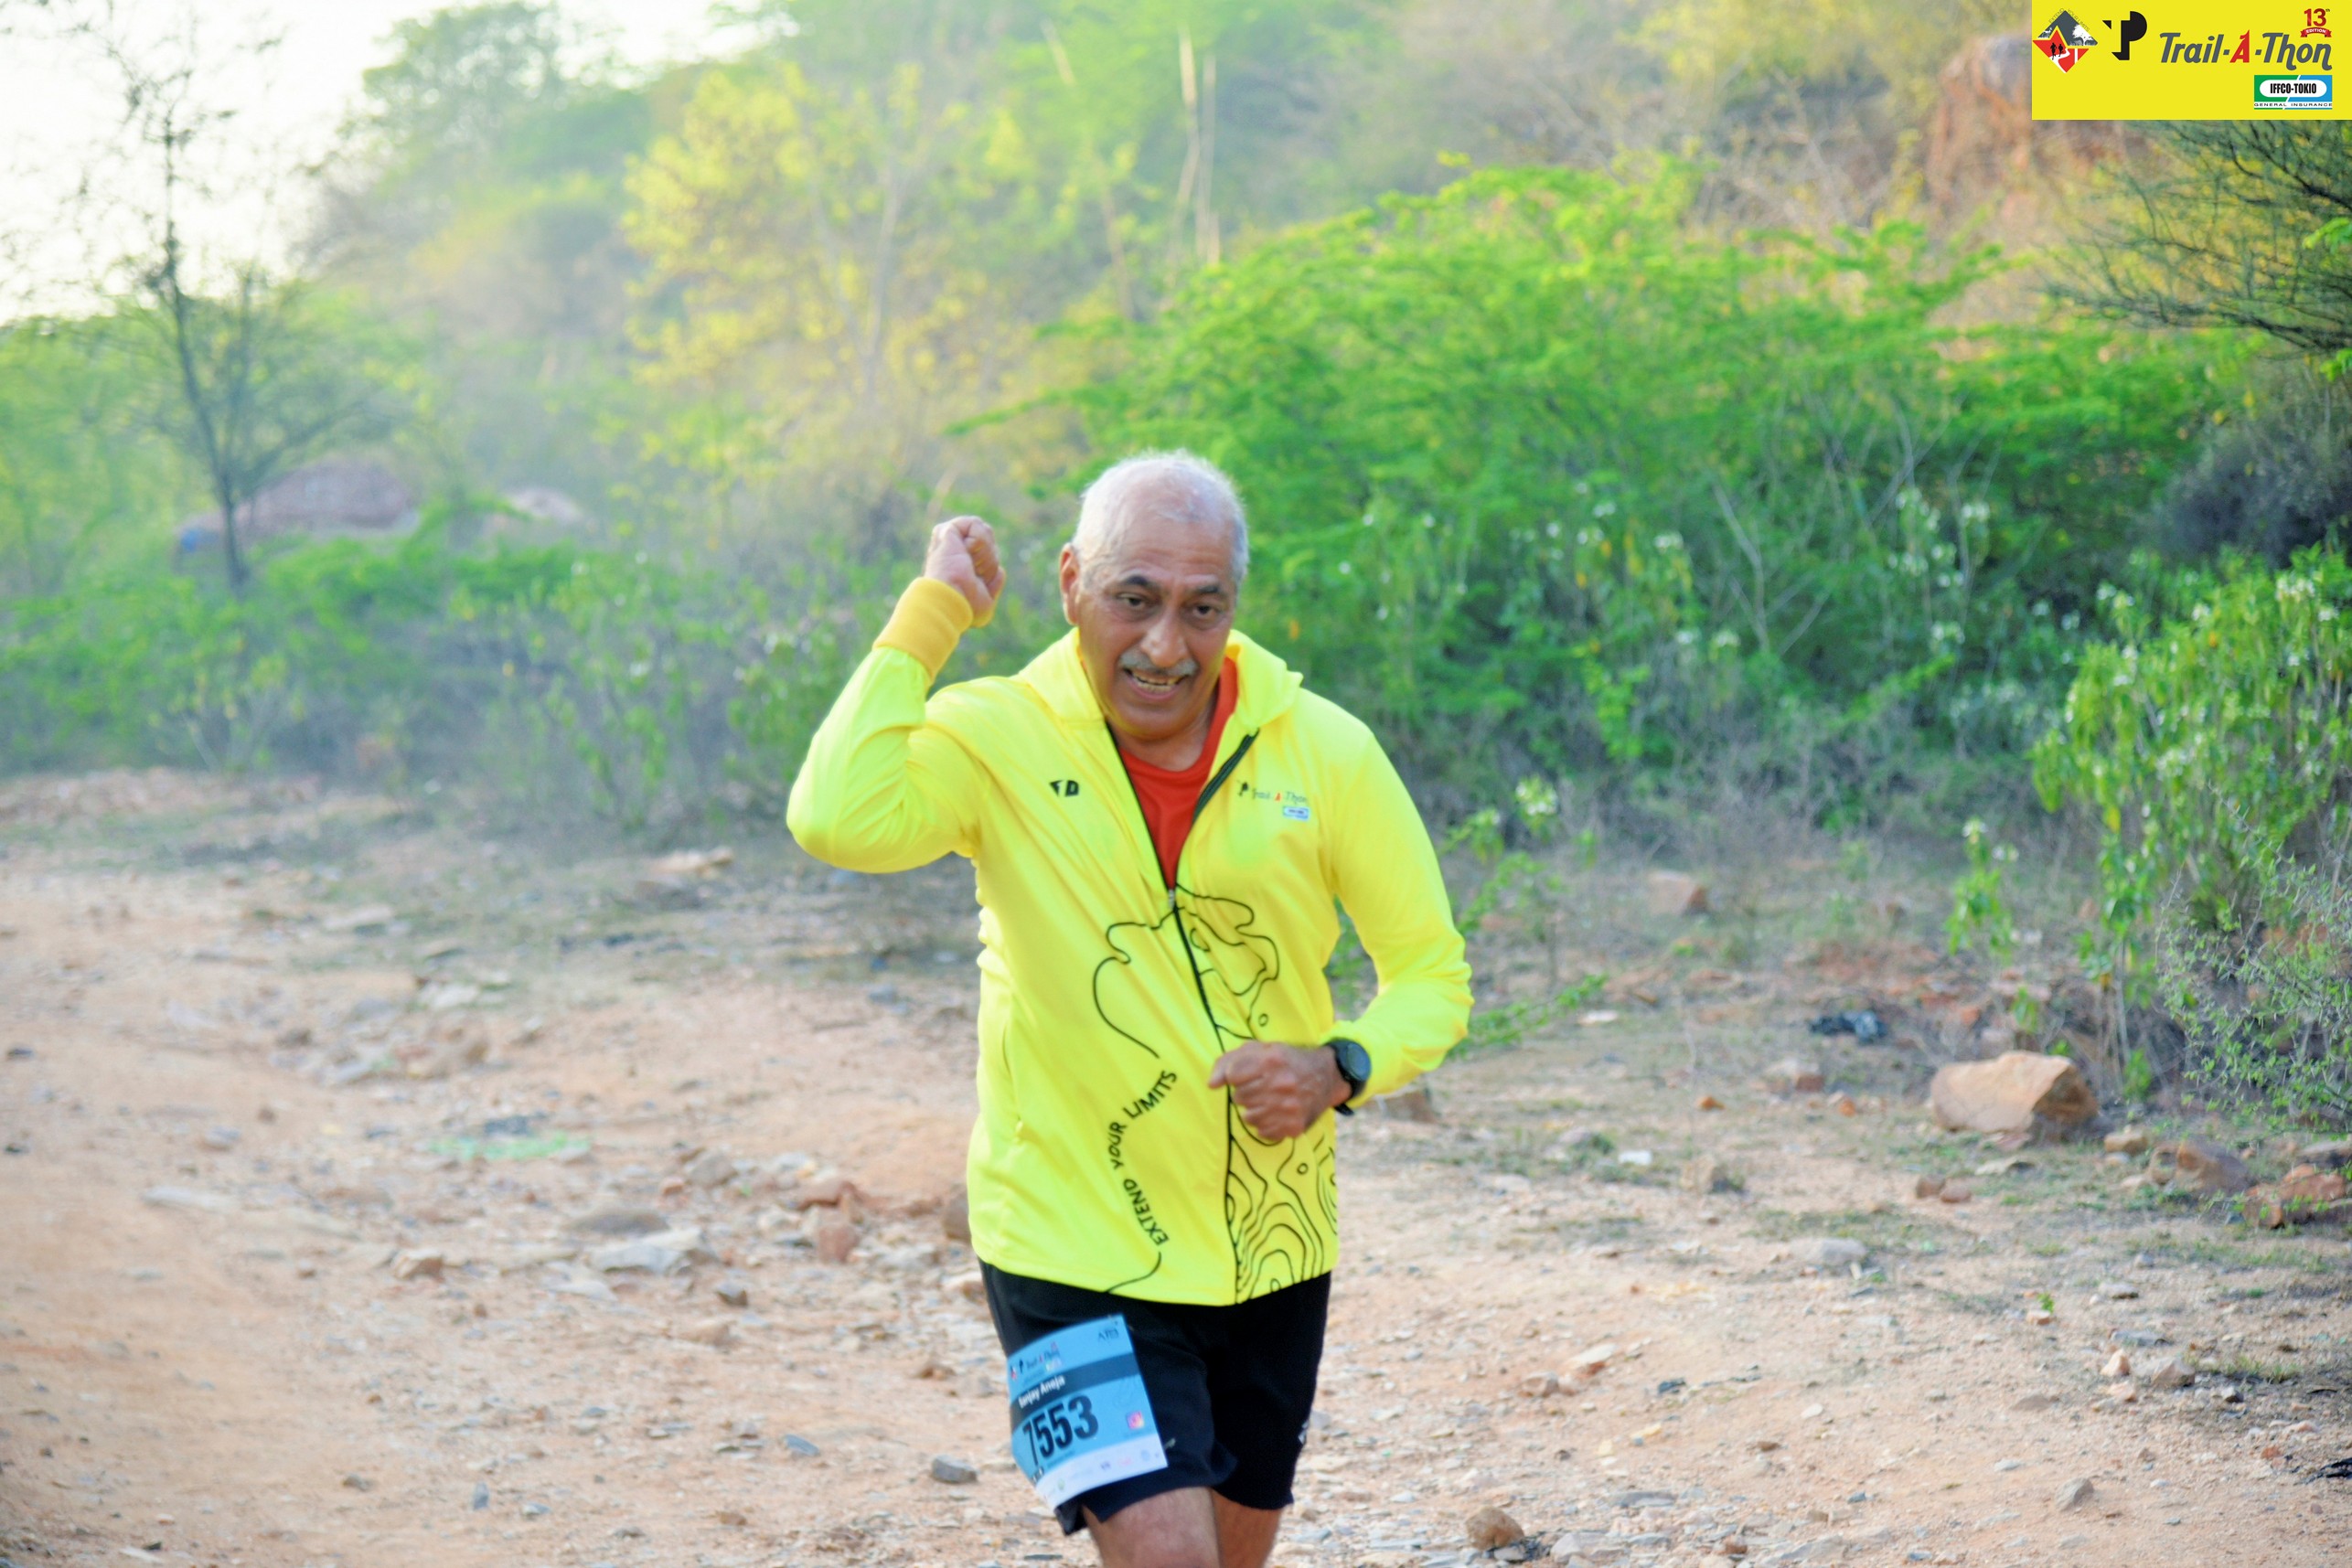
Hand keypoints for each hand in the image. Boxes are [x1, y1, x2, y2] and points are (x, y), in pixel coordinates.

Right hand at [925, 515, 1005, 624]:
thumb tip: (1000, 571)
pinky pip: (975, 524)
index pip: (988, 554)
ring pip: (985, 531)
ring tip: (970, 565)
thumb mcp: (987, 602)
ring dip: (985, 553)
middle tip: (974, 574)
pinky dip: (978, 542)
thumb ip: (994, 586)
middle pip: (990, 542)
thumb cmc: (965, 606)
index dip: (990, 567)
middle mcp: (953, 551)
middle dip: (989, 560)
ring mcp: (949, 540)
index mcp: (959, 566)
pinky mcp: (946, 530)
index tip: (977, 582)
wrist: (952, 600)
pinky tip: (965, 554)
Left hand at [1208, 1041, 1348, 1141]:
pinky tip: (1277, 1112)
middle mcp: (1281, 1083)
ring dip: (1254, 1109)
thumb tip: (1211, 1085)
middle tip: (1262, 1087)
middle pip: (1239, 1098)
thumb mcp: (1260, 1049)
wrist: (1327, 1076)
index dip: (1237, 1075)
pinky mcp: (1294, 1126)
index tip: (1248, 1074)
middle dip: (1246, 1092)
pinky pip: (1263, 1132)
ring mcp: (1289, 1107)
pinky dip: (1266, 1124)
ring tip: (1269, 1099)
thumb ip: (1229, 1061)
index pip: (1232, 1076)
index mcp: (1271, 1060)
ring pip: (1248, 1117)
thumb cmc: (1286, 1060)